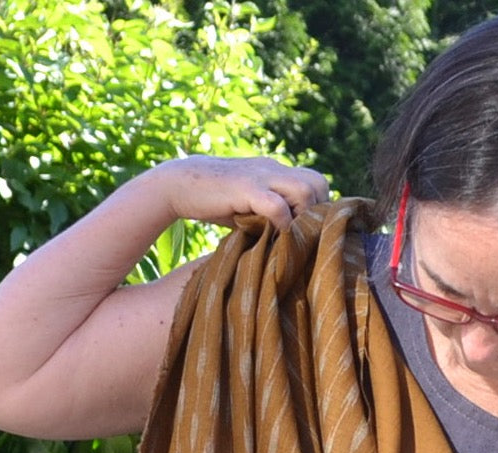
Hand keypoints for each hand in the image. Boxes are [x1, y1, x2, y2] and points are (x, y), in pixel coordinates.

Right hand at [150, 155, 330, 231]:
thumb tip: (285, 239)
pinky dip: (281, 223)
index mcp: (275, 171)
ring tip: (288, 236)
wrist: (178, 184)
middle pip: (318, 182)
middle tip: (301, 234)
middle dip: (316, 211)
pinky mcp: (245, 188)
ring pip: (305, 190)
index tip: (306, 230)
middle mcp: (273, 168)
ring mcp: (260, 176)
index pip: (315, 181)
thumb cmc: (212, 201)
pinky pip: (277, 205)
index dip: (317, 206)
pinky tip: (272, 237)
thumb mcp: (246, 205)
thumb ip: (266, 214)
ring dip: (302, 217)